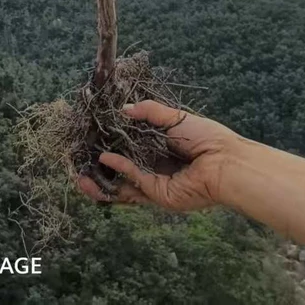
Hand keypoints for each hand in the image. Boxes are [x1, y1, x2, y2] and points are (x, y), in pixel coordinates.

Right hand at [77, 100, 239, 211]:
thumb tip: (123, 109)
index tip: (93, 139)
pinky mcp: (159, 195)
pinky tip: (105, 159)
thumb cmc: (205, 137)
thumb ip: (148, 112)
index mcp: (160, 149)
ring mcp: (156, 183)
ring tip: (81, 177)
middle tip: (79, 163)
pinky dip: (119, 170)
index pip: (129, 149)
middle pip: (121, 171)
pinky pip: (134, 182)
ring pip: (123, 185)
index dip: (111, 145)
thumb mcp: (173, 117)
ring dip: (102, 182)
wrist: (225, 161)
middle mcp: (155, 167)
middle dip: (100, 170)